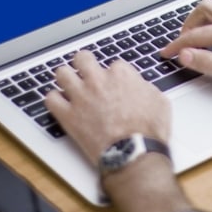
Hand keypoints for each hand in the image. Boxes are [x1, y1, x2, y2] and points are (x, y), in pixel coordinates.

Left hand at [45, 51, 170, 164]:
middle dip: (84, 63)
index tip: (114, 83)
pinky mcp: (68, 116)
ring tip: (69, 84)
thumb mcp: (160, 102)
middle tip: (85, 71)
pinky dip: (54, 100)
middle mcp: (98, 81)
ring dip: (66, 77)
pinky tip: (60, 104)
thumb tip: (140, 87)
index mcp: (121, 75)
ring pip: (62, 73)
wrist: (134, 153)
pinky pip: (51, 99)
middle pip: (83, 58)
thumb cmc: (148, 131)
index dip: (114, 75)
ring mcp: (81, 97)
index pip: (113, 64)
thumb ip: (145, 88)